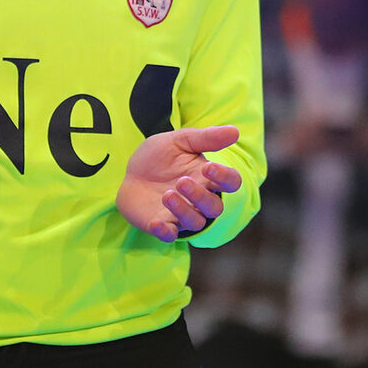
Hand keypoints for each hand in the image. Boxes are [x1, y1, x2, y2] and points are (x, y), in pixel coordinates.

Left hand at [116, 125, 241, 241]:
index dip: (225, 177)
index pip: (231, 182)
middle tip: (181, 181)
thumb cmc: (161, 157)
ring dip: (184, 210)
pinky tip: (156, 222)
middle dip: (200, 196)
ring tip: (167, 194)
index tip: (208, 167)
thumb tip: (235, 131)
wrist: (131, 172)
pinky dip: (165, 231)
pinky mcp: (162, 225)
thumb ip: (207, 138)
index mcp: (208, 177)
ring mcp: (181, 214)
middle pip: (214, 207)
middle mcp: (199, 199)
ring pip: (196, 222)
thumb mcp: (180, 141)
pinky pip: (170, 236)